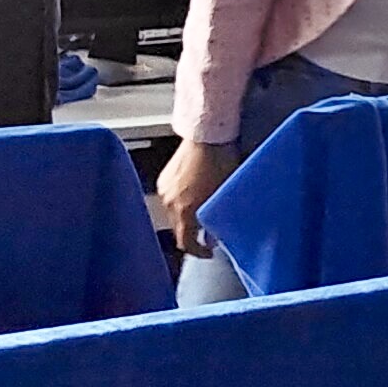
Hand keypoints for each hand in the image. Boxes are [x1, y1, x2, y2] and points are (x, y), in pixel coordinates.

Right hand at [153, 139, 233, 256]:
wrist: (207, 134)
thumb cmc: (221, 161)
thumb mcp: (224, 194)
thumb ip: (216, 218)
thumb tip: (214, 234)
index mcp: (185, 212)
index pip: (185, 243)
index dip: (198, 252)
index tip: (208, 252)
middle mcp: (170, 204)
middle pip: (178, 229)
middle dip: (192, 234)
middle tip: (206, 234)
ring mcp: (164, 191)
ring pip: (173, 215)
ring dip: (185, 218)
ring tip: (200, 213)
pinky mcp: (163, 179)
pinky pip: (170, 199)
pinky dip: (180, 203)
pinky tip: (193, 196)